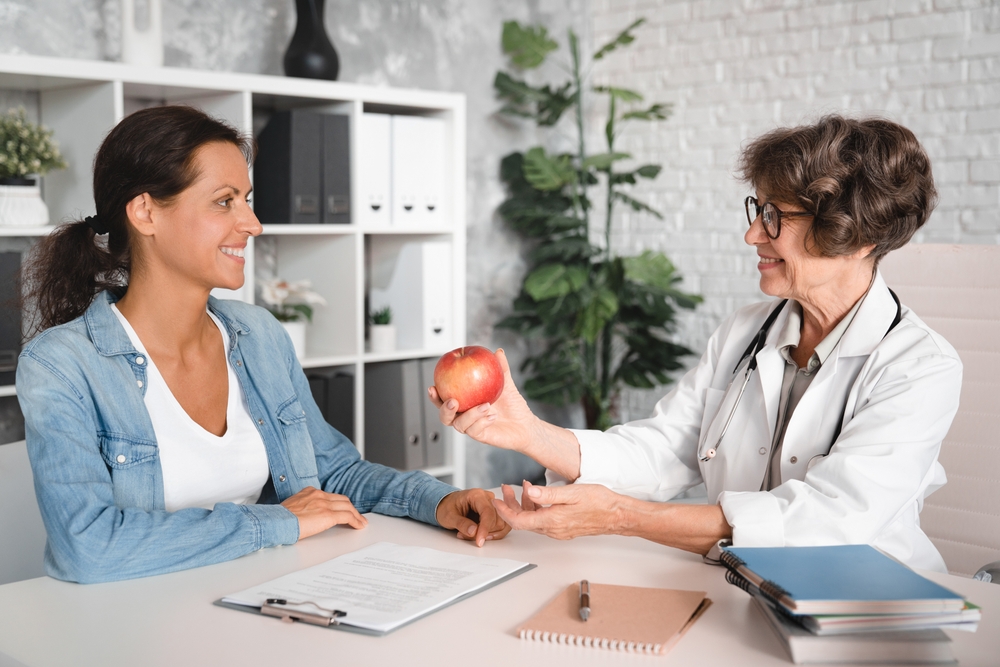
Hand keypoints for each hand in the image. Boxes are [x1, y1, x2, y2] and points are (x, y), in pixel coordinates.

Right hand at [281, 486, 367, 539]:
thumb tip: (305, 518)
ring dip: (356, 515)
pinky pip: (347, 516)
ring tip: (361, 522)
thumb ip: (302, 509)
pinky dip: (355, 521)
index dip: (338, 503)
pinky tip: (359, 526)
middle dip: (350, 507)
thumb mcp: (291, 508)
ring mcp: (324, 504)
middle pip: (341, 499)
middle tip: (356, 515)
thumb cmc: (279, 519)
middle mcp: (318, 495)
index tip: (342, 508)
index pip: (330, 496)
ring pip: (347, 506)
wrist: (277, 522)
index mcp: (309, 492)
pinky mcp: (328, 515)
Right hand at [428, 349, 538, 452]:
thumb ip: (501, 369)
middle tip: (452, 401)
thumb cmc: (513, 405)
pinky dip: (482, 422)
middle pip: (445, 416)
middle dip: (444, 409)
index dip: (435, 395)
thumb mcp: (507, 384)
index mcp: (466, 403)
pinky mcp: (482, 436)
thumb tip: (499, 351)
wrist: (526, 424)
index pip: (445, 399)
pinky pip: (475, 431)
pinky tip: (492, 415)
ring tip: (485, 405)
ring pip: (459, 424)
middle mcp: (465, 416)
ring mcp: (472, 427)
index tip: (433, 385)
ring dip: (470, 414)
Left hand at [436, 488, 511, 546]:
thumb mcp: (449, 516)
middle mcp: (488, 498)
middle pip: (496, 520)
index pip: (487, 512)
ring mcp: (492, 506)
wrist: (447, 505)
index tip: (479, 541)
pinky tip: (479, 534)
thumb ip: (461, 523)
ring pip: (500, 524)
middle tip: (465, 535)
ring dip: (487, 534)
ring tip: (469, 534)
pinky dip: (491, 534)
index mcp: (476, 495)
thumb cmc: (447, 507)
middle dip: (484, 532)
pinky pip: (500, 526)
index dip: (485, 528)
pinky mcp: (494, 513)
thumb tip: (474, 531)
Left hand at [492, 480, 623, 539]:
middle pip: (523, 521)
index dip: (504, 511)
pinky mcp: (564, 528)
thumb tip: (528, 491)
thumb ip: (548, 494)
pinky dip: (537, 507)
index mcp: (552, 521)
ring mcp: (559, 530)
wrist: (617, 515)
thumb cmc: (599, 503)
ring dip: (525, 504)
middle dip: (511, 504)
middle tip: (505, 489)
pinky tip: (539, 495)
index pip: (519, 521)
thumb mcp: (572, 493)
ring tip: (524, 486)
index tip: (495, 500)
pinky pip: (544, 520)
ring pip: (533, 520)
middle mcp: (553, 529)